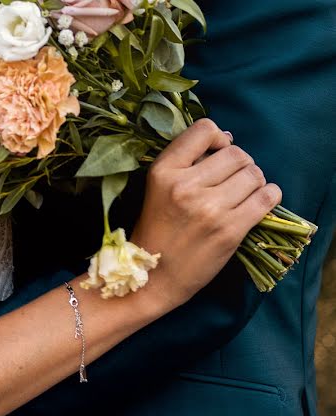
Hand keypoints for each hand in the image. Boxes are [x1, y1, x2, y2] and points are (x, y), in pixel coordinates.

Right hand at [132, 119, 280, 308]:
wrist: (152, 279)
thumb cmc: (156, 232)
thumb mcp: (157, 190)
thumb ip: (185, 163)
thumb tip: (227, 139)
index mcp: (163, 172)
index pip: (205, 130)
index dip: (218, 139)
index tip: (216, 155)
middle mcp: (185, 186)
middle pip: (236, 153)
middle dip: (240, 165)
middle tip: (231, 183)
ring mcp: (208, 209)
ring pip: (254, 174)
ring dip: (254, 182)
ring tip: (241, 196)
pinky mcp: (229, 230)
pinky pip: (267, 197)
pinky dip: (269, 196)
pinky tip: (258, 203)